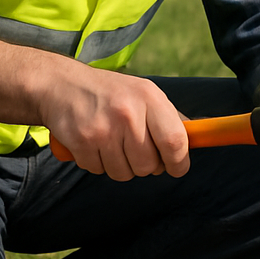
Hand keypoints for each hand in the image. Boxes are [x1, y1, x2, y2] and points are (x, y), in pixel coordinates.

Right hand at [42, 66, 189, 181]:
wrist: (61, 85)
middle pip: (148, 165)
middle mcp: (128, 112)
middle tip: (133, 149)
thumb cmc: (110, 93)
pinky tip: (93, 143)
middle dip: (144, 165)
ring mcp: (103, 128)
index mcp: (149, 97)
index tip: (176, 167)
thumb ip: (168, 117)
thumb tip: (198, 137)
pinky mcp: (82, 142)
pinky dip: (97, 163)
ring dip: (119, 165)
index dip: (179, 162)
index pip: (176, 141)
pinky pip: (99, 171)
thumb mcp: (143, 93)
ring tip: (111, 143)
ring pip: (124, 173)